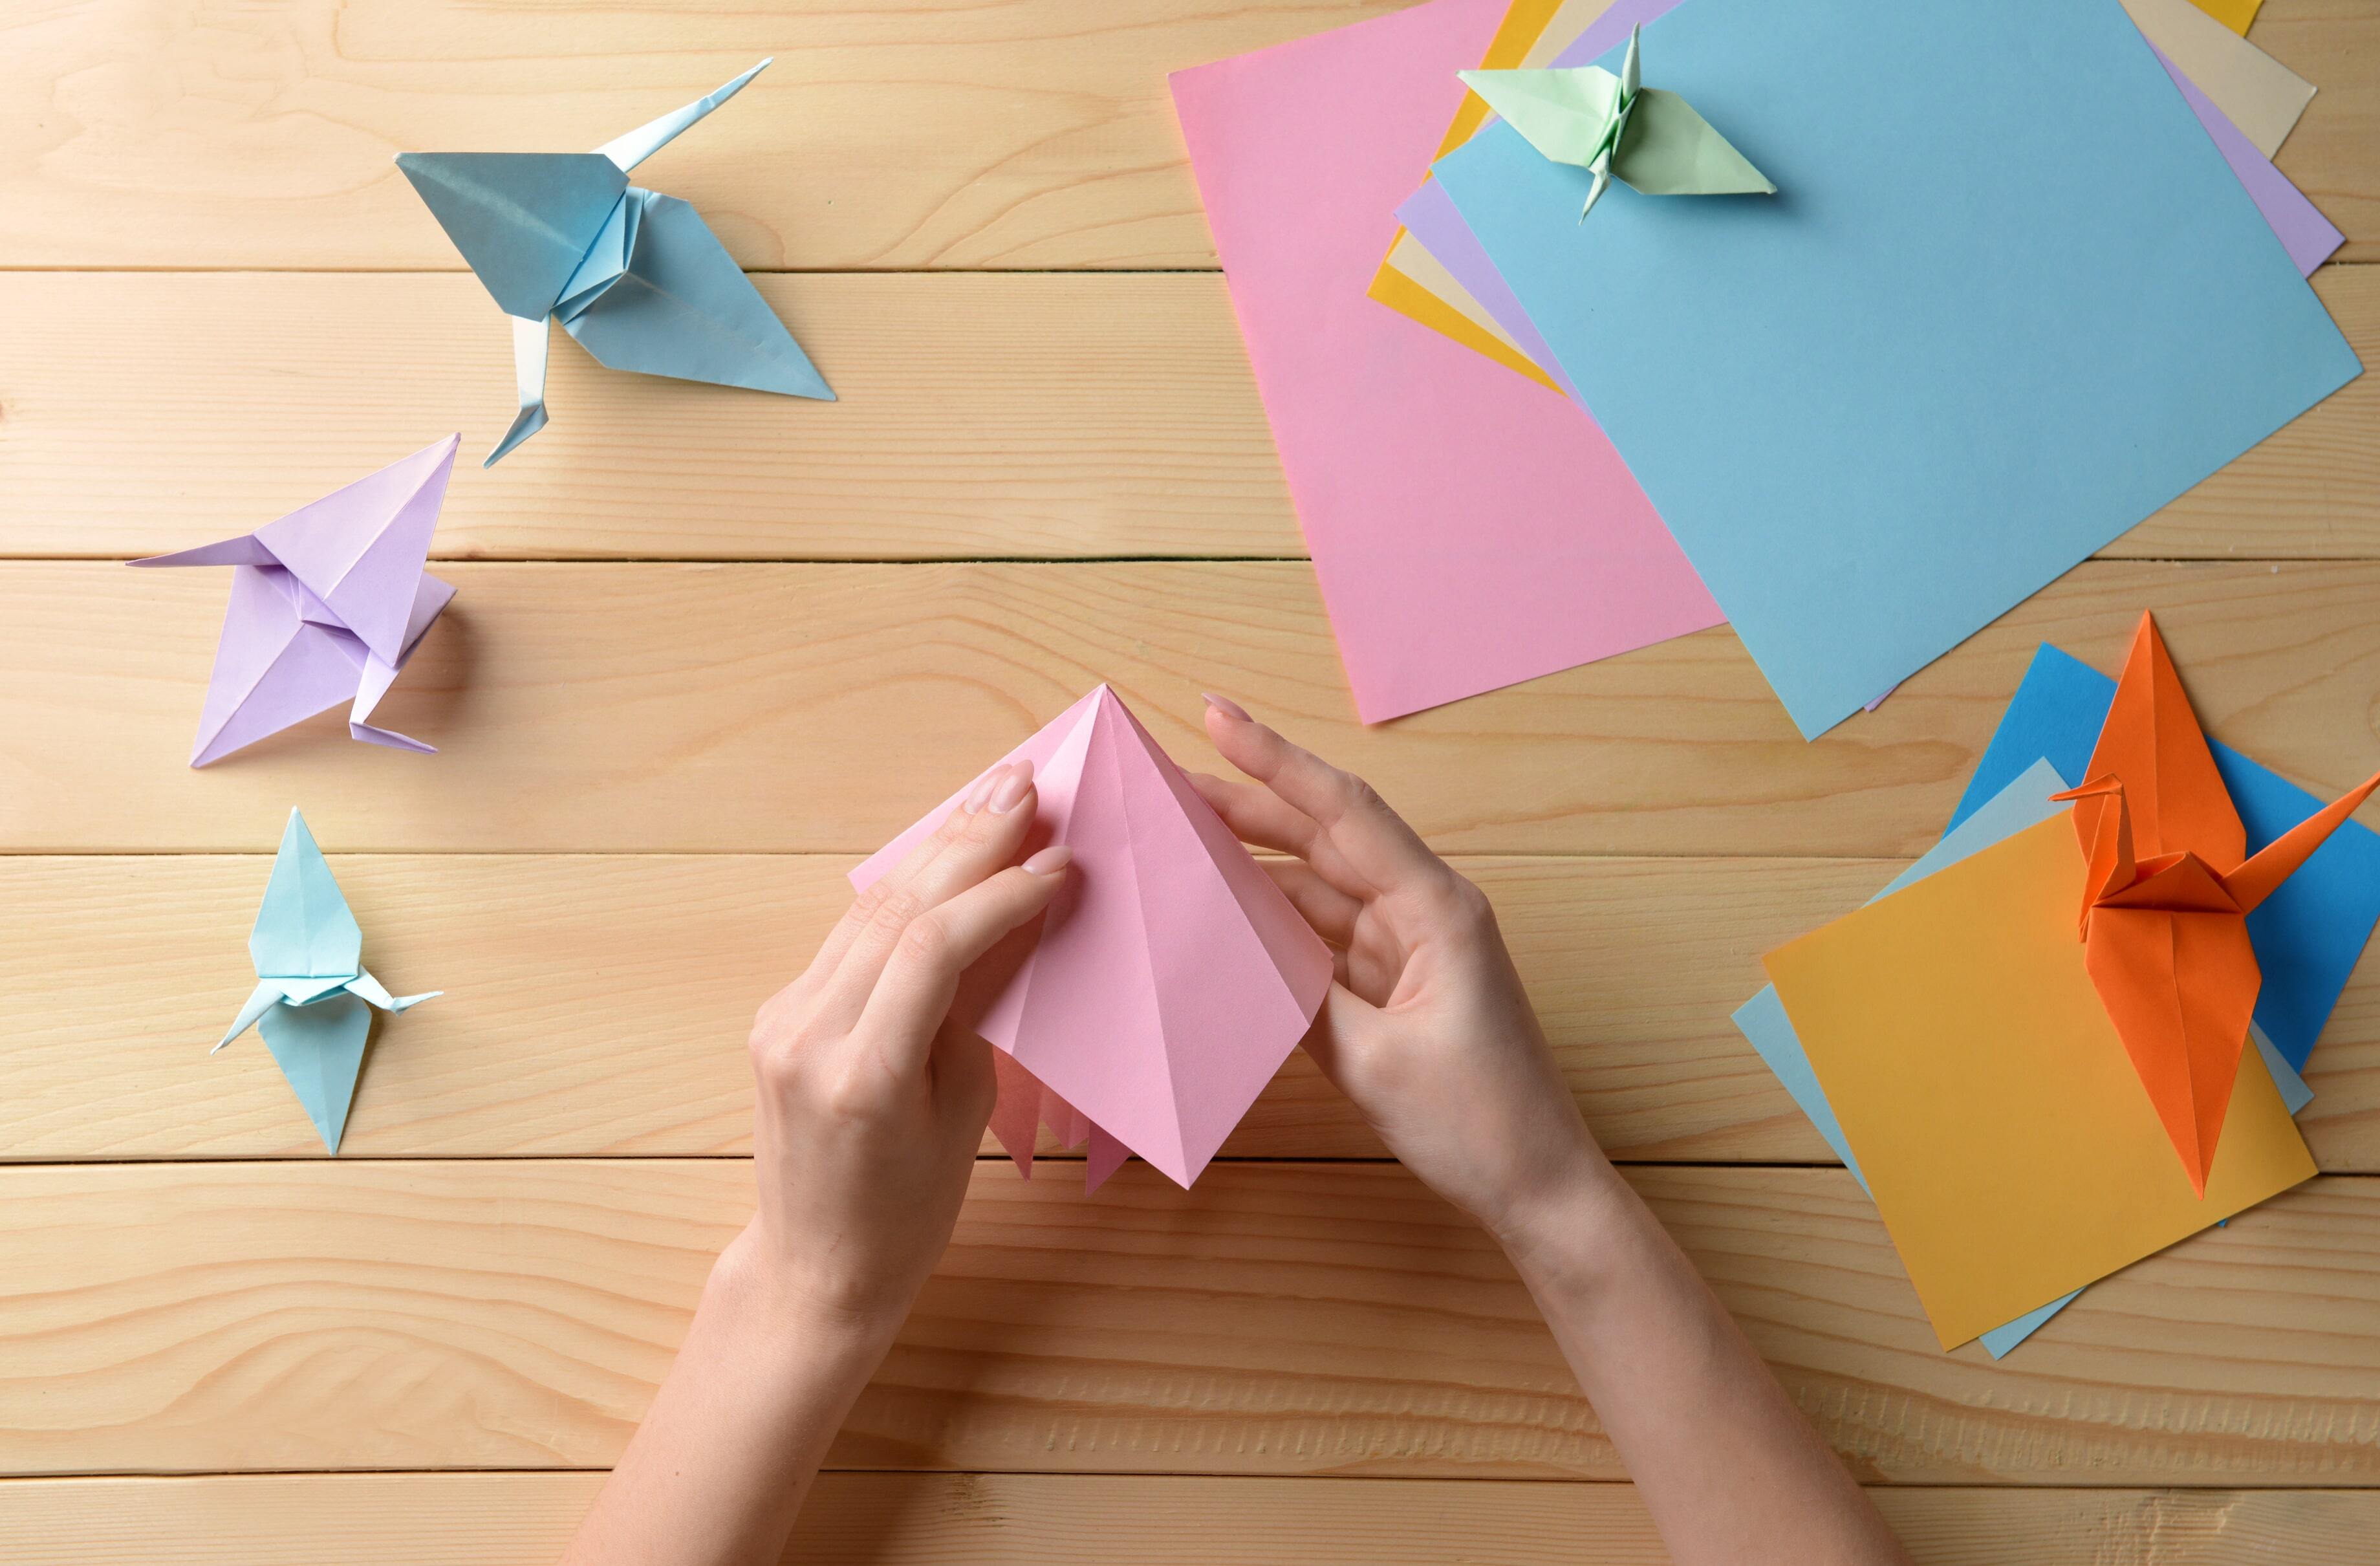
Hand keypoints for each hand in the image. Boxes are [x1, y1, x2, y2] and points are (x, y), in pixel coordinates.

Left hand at [740, 760, 1071, 1339]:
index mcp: (861, 1074)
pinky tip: (945, 852)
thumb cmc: (906, 1213)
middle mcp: (808, 1035)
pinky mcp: (778, 1014)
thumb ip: (976, 1013)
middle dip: (967, 841)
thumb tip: (1010, 921)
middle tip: (1025, 785)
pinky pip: (849, 936)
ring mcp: (783, 1020)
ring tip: (994, 796)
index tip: (1059, 861)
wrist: (813, 1268)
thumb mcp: (963, 1116)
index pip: (932, 948)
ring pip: (867, 909)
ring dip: (936, 849)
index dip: (1000, 893)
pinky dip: (904, 890)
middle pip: (895, 910)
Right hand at [1191, 698, 1615, 1252]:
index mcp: (1436, 908)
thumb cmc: (1477, 1124)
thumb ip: (1297, 997)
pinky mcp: (1395, 983)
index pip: (1343, 811)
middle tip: (1169, 776)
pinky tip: (1219, 916)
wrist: (1538, 1188)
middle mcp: (1425, 911)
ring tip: (1178, 839)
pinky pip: (1323, 934)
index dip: (1275, 759)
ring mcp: (1410, 947)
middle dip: (1248, 801)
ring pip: (1318, 884)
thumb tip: (1233, 950)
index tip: (1216, 715)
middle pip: (1325, 835)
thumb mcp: (1371, 1059)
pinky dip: (1272, 923)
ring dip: (1252, 863)